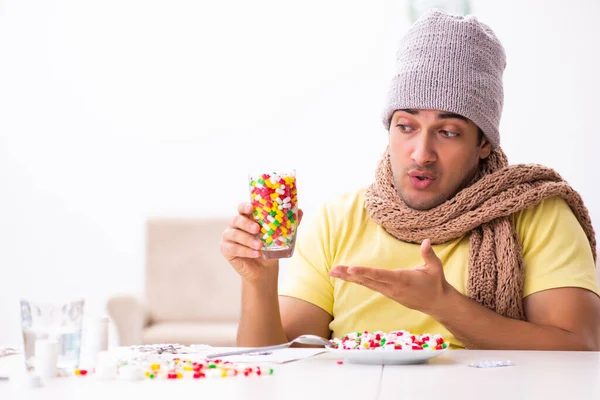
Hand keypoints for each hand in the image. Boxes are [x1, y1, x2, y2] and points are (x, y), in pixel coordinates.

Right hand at [220, 202, 302, 282]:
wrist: (265, 269)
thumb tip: (300, 211)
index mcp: (247, 218)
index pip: (242, 208)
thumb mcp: (281, 235)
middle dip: (246, 223)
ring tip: (260, 246)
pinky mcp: (226, 249)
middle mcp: (236, 225)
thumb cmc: (270, 247)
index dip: (245, 206)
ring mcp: (229, 237)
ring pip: (233, 234)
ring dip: (247, 239)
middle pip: (236, 219)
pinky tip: (254, 254)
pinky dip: (244, 251)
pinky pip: (232, 248)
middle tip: (257, 229)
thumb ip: (289, 223)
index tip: (251, 208)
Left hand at [328, 239, 453, 314]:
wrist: (437, 304)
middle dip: (349, 275)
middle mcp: (392, 287)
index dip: (364, 272)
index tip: (351, 269)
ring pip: (366, 283)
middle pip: (367, 280)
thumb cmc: (436, 283)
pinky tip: (346, 276)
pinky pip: (369, 285)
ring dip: (349, 278)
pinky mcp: (387, 292)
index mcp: (402, 280)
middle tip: (333, 270)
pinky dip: (357, 280)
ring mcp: (388, 291)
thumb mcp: (435, 268)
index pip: (380, 275)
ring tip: (333, 272)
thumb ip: (429, 255)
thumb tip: (426, 241)